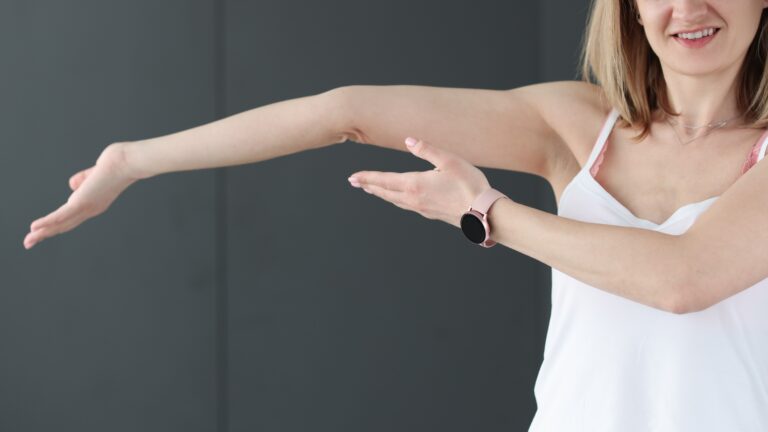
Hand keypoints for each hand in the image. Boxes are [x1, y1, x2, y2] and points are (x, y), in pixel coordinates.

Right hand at [23, 143, 139, 249]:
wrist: (129, 161)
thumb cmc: (117, 163)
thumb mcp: (96, 172)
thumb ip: (84, 179)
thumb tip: (73, 185)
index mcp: (94, 203)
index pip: (72, 217)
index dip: (56, 225)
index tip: (43, 231)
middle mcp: (91, 209)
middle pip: (64, 226)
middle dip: (46, 234)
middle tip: (29, 243)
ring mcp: (87, 207)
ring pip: (60, 224)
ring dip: (42, 233)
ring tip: (28, 241)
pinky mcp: (82, 202)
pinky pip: (61, 215)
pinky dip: (47, 222)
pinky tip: (34, 228)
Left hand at [347, 137, 491, 228]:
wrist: (484, 214)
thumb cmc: (469, 185)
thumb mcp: (449, 160)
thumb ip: (427, 150)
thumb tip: (409, 140)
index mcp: (415, 184)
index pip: (384, 180)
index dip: (367, 178)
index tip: (353, 177)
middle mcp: (414, 199)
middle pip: (385, 192)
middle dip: (369, 186)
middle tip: (355, 183)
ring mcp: (422, 209)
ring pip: (395, 201)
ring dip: (381, 194)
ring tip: (372, 190)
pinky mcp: (431, 214)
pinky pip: (406, 206)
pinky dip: (396, 200)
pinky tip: (399, 199)